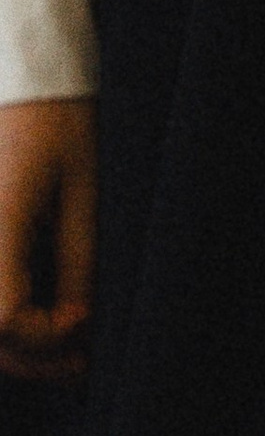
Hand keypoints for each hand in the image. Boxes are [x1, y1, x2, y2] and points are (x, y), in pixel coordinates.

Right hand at [0, 98, 94, 382]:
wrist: (23, 74)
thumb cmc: (58, 121)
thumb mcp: (81, 192)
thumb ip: (77, 266)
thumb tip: (78, 330)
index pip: (4, 320)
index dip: (47, 337)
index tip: (85, 322)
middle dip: (31, 358)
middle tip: (79, 361)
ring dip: (10, 346)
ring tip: (57, 345)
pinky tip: (34, 316)